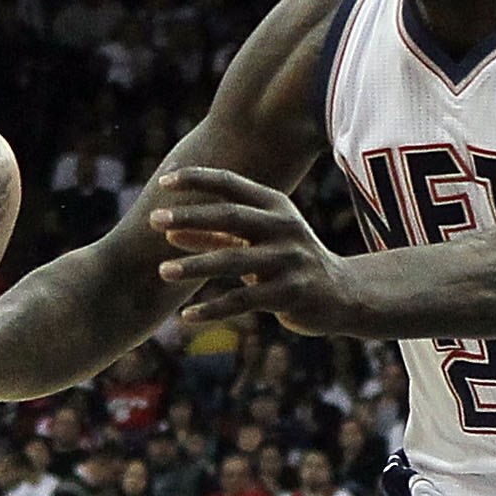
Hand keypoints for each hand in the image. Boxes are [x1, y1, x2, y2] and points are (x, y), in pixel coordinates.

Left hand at [150, 168, 359, 334]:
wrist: (342, 294)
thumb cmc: (287, 262)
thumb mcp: (256, 241)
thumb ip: (214, 236)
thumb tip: (168, 233)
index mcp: (274, 205)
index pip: (231, 183)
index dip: (198, 179)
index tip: (164, 181)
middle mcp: (283, 227)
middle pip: (231, 216)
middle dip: (191, 216)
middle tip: (154, 219)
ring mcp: (288, 260)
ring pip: (234, 260)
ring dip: (196, 265)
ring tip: (163, 271)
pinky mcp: (290, 294)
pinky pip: (244, 301)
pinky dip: (213, 309)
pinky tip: (187, 316)